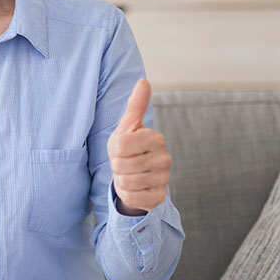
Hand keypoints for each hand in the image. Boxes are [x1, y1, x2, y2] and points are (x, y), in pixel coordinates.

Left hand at [106, 78, 170, 214]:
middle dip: (116, 165)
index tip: (122, 148)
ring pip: (126, 182)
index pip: (120, 145)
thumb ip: (136, 104)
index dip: (114, 149)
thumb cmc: (129, 146)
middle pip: (121, 165)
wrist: (136, 175)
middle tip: (124, 162)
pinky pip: (132, 197)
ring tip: (128, 174)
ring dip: (120, 179)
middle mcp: (165, 159)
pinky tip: (134, 187)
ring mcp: (164, 179)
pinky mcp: (159, 198)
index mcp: (156, 138)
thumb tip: (144, 81)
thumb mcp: (128, 125)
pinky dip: (126, 194)